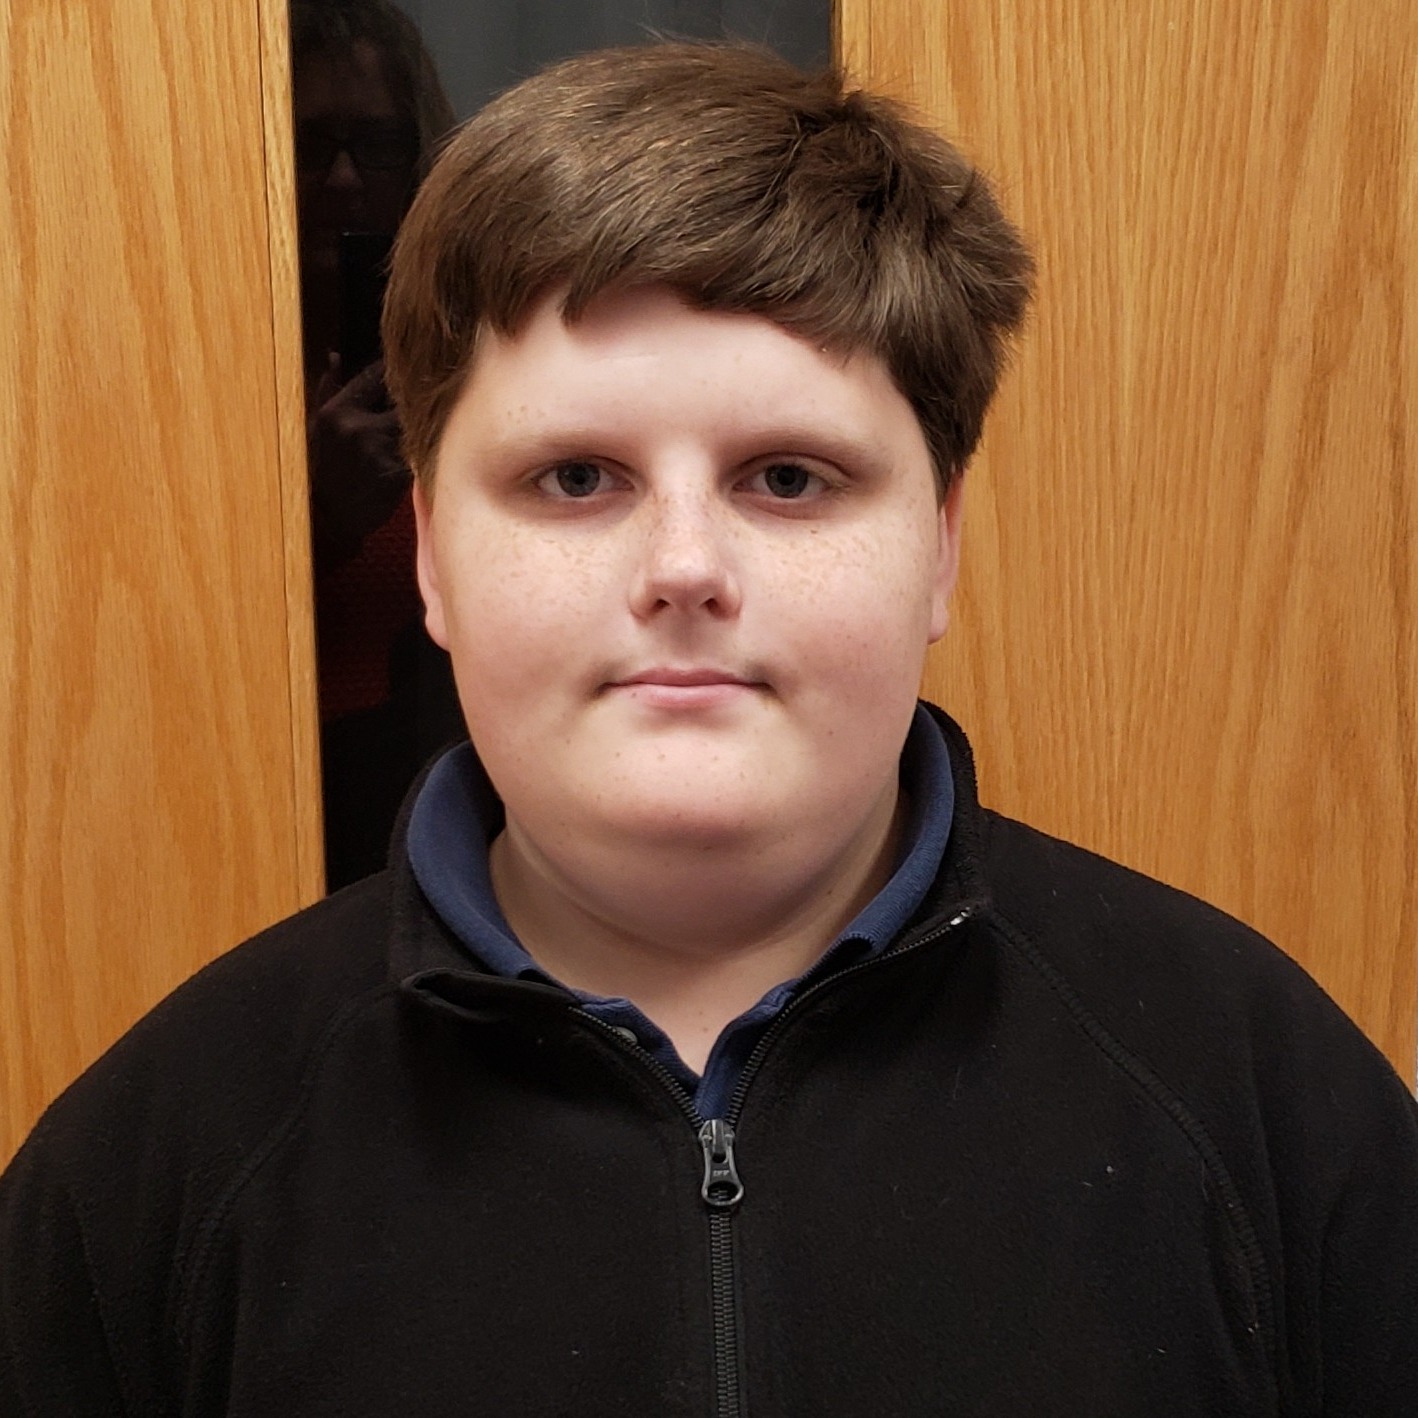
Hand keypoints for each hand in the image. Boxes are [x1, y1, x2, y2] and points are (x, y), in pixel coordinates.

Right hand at [307, 357, 410, 570]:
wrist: (331, 517)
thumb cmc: (324, 468)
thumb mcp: (316, 426)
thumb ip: (328, 388)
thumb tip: (335, 356)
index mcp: (338, 411)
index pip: (376, 375)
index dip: (396, 370)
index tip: (410, 368)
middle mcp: (358, 428)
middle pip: (403, 397)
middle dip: (415, 397)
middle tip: (428, 394)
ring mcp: (379, 451)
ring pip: (416, 423)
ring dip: (424, 421)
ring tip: (433, 419)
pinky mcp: (398, 473)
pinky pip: (420, 450)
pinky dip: (426, 446)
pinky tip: (431, 445)